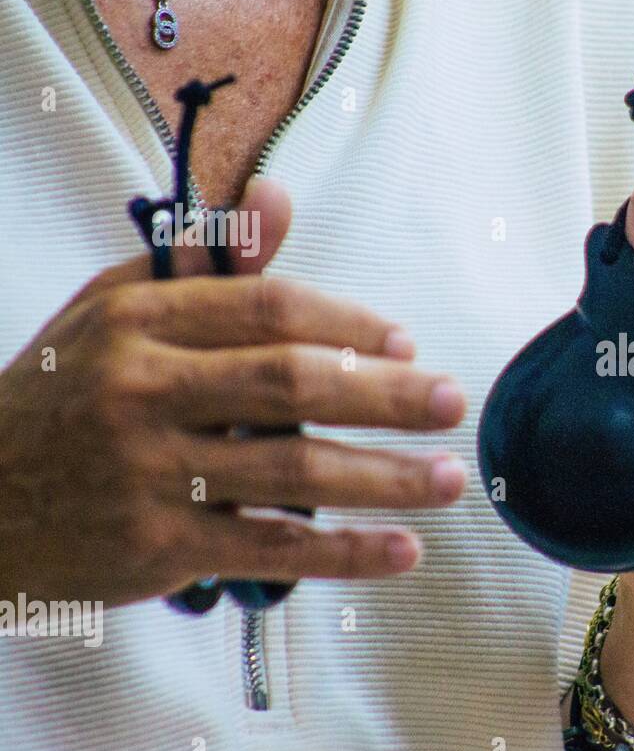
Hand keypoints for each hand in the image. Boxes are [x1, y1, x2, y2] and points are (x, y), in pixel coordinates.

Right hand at [0, 179, 466, 607]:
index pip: (267, 308)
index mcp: (137, 320)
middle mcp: (141, 391)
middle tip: (452, 401)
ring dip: (386, 478)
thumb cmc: (65, 396)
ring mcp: (148, 474)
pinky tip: (403, 551)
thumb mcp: (115, 312)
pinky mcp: (156, 547)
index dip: (349, 325)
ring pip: (293, 473)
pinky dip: (344, 552)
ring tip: (450, 479)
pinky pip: (270, 549)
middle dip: (386, 395)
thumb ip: (205, 263)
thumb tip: (279, 197)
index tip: (406, 344)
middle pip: (292, 386)